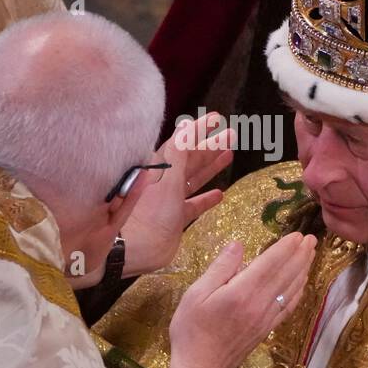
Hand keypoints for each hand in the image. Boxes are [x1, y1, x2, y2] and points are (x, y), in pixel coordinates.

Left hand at [121, 112, 234, 274]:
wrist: (134, 249)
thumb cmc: (149, 213)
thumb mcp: (167, 179)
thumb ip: (178, 153)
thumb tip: (186, 125)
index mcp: (160, 167)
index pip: (183, 142)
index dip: (200, 130)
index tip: (217, 117)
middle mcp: (165, 180)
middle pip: (192, 158)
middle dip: (211, 146)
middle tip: (232, 133)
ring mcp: (170, 199)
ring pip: (194, 178)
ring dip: (211, 167)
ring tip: (229, 154)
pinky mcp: (174, 218)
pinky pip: (193, 204)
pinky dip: (205, 199)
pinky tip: (219, 194)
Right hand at [169, 231, 315, 367]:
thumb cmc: (191, 329)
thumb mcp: (196, 293)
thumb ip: (220, 268)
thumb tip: (238, 245)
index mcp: (242, 292)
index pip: (270, 263)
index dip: (285, 248)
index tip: (297, 235)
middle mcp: (260, 304)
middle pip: (286, 274)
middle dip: (300, 255)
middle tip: (312, 239)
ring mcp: (266, 318)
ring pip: (291, 289)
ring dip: (303, 270)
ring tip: (310, 254)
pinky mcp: (267, 329)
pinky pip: (288, 306)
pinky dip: (298, 291)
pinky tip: (302, 284)